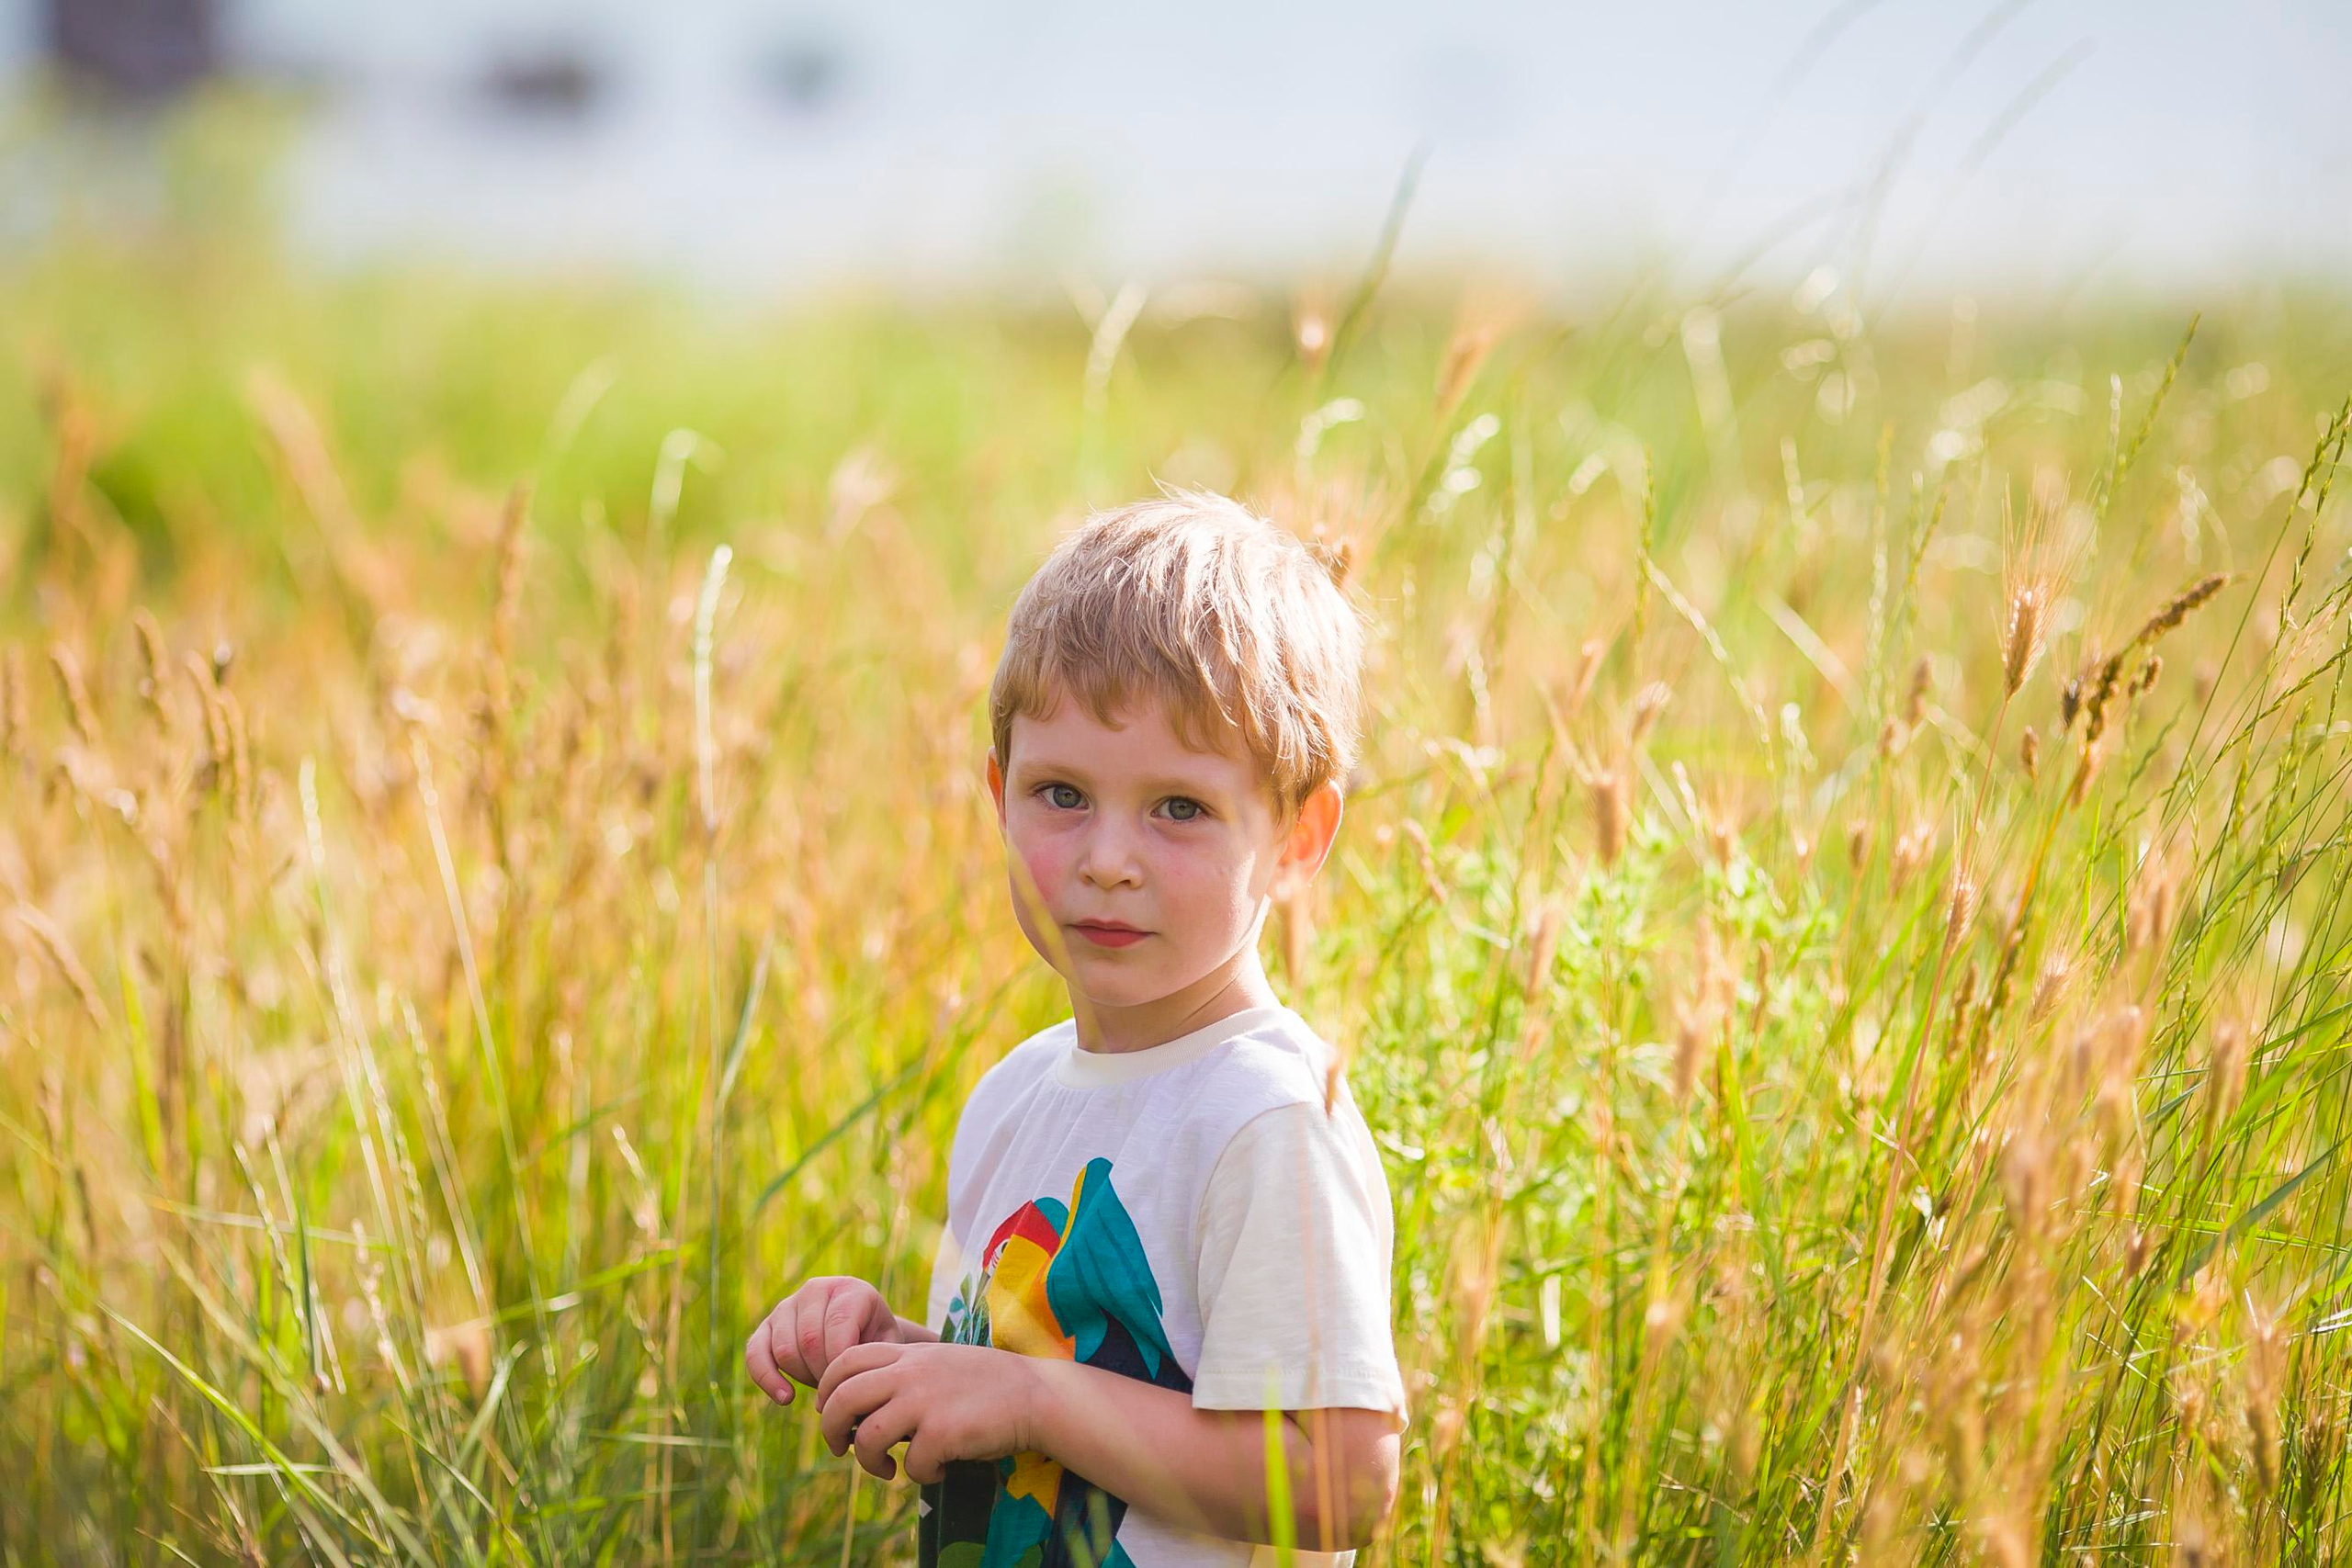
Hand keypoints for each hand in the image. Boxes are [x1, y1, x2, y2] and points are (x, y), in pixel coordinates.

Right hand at [744, 1276, 902, 1406]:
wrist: (862, 1334)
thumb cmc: (876, 1343)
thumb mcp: (886, 1347)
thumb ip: (871, 1362)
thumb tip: (840, 1393)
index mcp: (850, 1289)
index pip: (838, 1324)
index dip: (840, 1362)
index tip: (848, 1387)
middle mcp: (816, 1289)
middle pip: (809, 1340)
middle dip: (822, 1373)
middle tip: (837, 1388)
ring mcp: (788, 1305)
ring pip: (784, 1349)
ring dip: (802, 1377)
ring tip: (822, 1385)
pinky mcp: (767, 1325)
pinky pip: (755, 1352)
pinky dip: (767, 1378)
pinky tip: (786, 1398)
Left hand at [815, 1340, 1044, 1483]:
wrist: (1037, 1394)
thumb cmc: (987, 1385)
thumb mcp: (939, 1363)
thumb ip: (902, 1374)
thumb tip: (859, 1410)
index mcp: (908, 1353)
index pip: (844, 1360)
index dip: (827, 1388)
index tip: (833, 1411)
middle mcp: (911, 1372)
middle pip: (842, 1398)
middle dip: (830, 1430)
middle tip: (841, 1448)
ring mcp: (926, 1401)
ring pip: (867, 1437)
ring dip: (869, 1461)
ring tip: (887, 1469)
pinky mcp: (944, 1431)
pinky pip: (912, 1465)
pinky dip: (922, 1475)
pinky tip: (941, 1469)